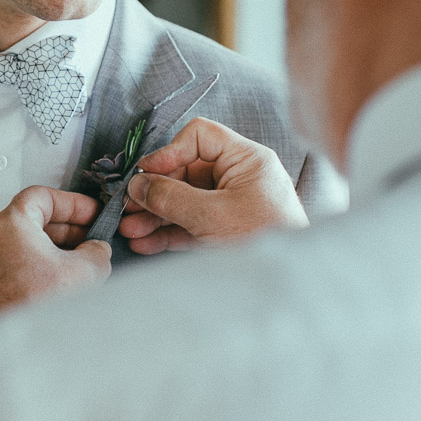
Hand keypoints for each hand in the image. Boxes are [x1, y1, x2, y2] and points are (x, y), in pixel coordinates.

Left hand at [0, 186, 111, 323]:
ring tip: (80, 265)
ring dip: (54, 250)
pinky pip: (14, 266)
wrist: (10, 354)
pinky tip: (60, 285)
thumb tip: (97, 251)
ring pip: (23, 245)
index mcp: (9, 225)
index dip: (72, 203)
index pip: (42, 196)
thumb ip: (96, 252)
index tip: (90, 212)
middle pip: (32, 219)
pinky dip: (38, 267)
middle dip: (66, 228)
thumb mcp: (84, 272)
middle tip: (90, 238)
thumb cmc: (35, 310)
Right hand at [118, 117, 308, 253]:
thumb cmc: (264, 238)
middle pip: (185, 172)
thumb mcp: (213, 215)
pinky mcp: (225, 231)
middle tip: (127, 207)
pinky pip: (190, 225)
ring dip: (154, 215)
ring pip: (184, 201)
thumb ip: (172, 197)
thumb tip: (137, 185)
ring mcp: (231, 205)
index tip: (146, 174)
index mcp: (245, 160)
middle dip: (154, 192)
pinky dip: (168, 232)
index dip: (169, 151)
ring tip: (129, 230)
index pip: (200, 136)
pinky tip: (145, 243)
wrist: (292, 283)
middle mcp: (238, 178)